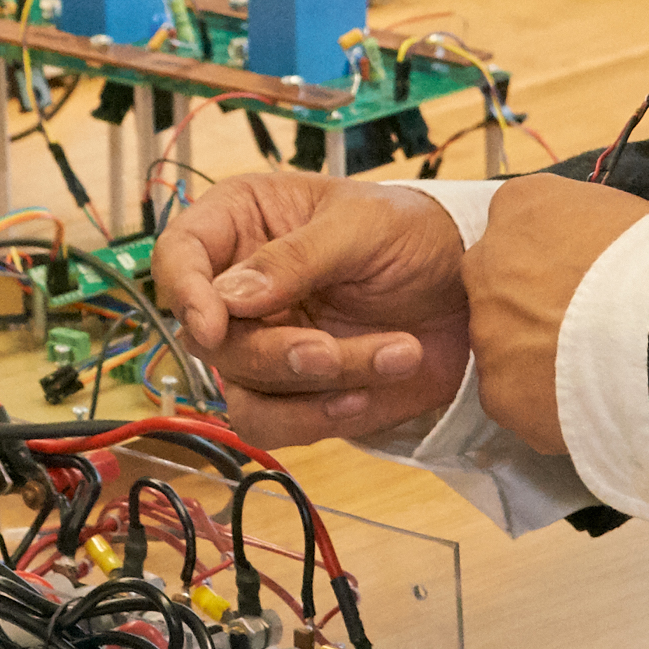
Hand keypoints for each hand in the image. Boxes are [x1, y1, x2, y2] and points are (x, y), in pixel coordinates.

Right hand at [156, 173, 475, 446]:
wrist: (470, 293)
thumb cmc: (414, 234)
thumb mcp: (365, 224)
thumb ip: (297, 257)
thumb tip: (229, 296)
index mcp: (243, 223)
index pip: (178, 256)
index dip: (184, 293)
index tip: (213, 324)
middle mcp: (240, 289)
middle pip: (208, 338)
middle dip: (276, 351)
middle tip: (329, 350)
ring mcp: (264, 343)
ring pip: (241, 389)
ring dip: (309, 387)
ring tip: (392, 357)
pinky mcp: (293, 393)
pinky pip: (272, 426)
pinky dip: (314, 419)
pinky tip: (363, 396)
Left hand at [462, 173, 648, 455]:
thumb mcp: (624, 213)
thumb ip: (590, 230)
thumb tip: (598, 252)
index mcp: (521, 204)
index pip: (521, 225)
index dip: (554, 256)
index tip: (586, 276)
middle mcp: (486, 263)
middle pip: (501, 286)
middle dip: (535, 306)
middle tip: (587, 326)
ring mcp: (487, 330)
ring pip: (506, 347)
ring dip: (540, 358)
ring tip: (597, 373)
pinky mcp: (498, 392)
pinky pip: (519, 400)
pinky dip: (548, 406)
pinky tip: (592, 405)